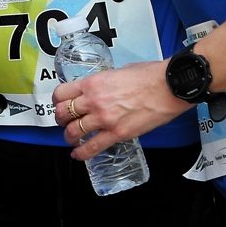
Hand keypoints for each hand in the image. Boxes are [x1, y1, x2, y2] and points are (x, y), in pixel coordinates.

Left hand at [51, 61, 190, 160]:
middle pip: (63, 114)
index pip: (62, 93)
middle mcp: (94, 101)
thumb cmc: (148, 75)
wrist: (168, 86)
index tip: (60, 104)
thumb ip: (105, 82)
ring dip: (69, 137)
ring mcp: (104, 119)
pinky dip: (82, 153)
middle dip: (61, 119)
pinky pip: (92, 147)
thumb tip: (103, 87)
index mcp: (93, 83)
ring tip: (72, 139)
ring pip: (73, 132)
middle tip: (65, 122)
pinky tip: (78, 155)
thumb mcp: (118, 71)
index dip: (57, 101)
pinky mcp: (117, 134)